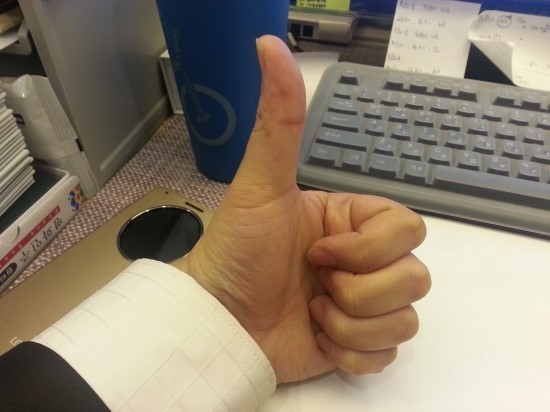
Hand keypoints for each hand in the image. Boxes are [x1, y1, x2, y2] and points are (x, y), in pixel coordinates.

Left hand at [174, 35, 430, 383]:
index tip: (321, 251)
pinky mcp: (358, 343)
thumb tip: (268, 45)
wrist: (218, 322)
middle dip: (359, 288)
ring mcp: (363, 304)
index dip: (370, 247)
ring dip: (351, 320)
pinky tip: (317, 336)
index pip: (409, 228)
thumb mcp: (260, 185)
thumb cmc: (236, 252)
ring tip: (312, 310)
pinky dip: (350, 350)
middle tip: (314, 281)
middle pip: (416, 275)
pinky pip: (388, 353)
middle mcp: (363, 261)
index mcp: (352, 223)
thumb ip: (279, 123)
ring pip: (406, 317)